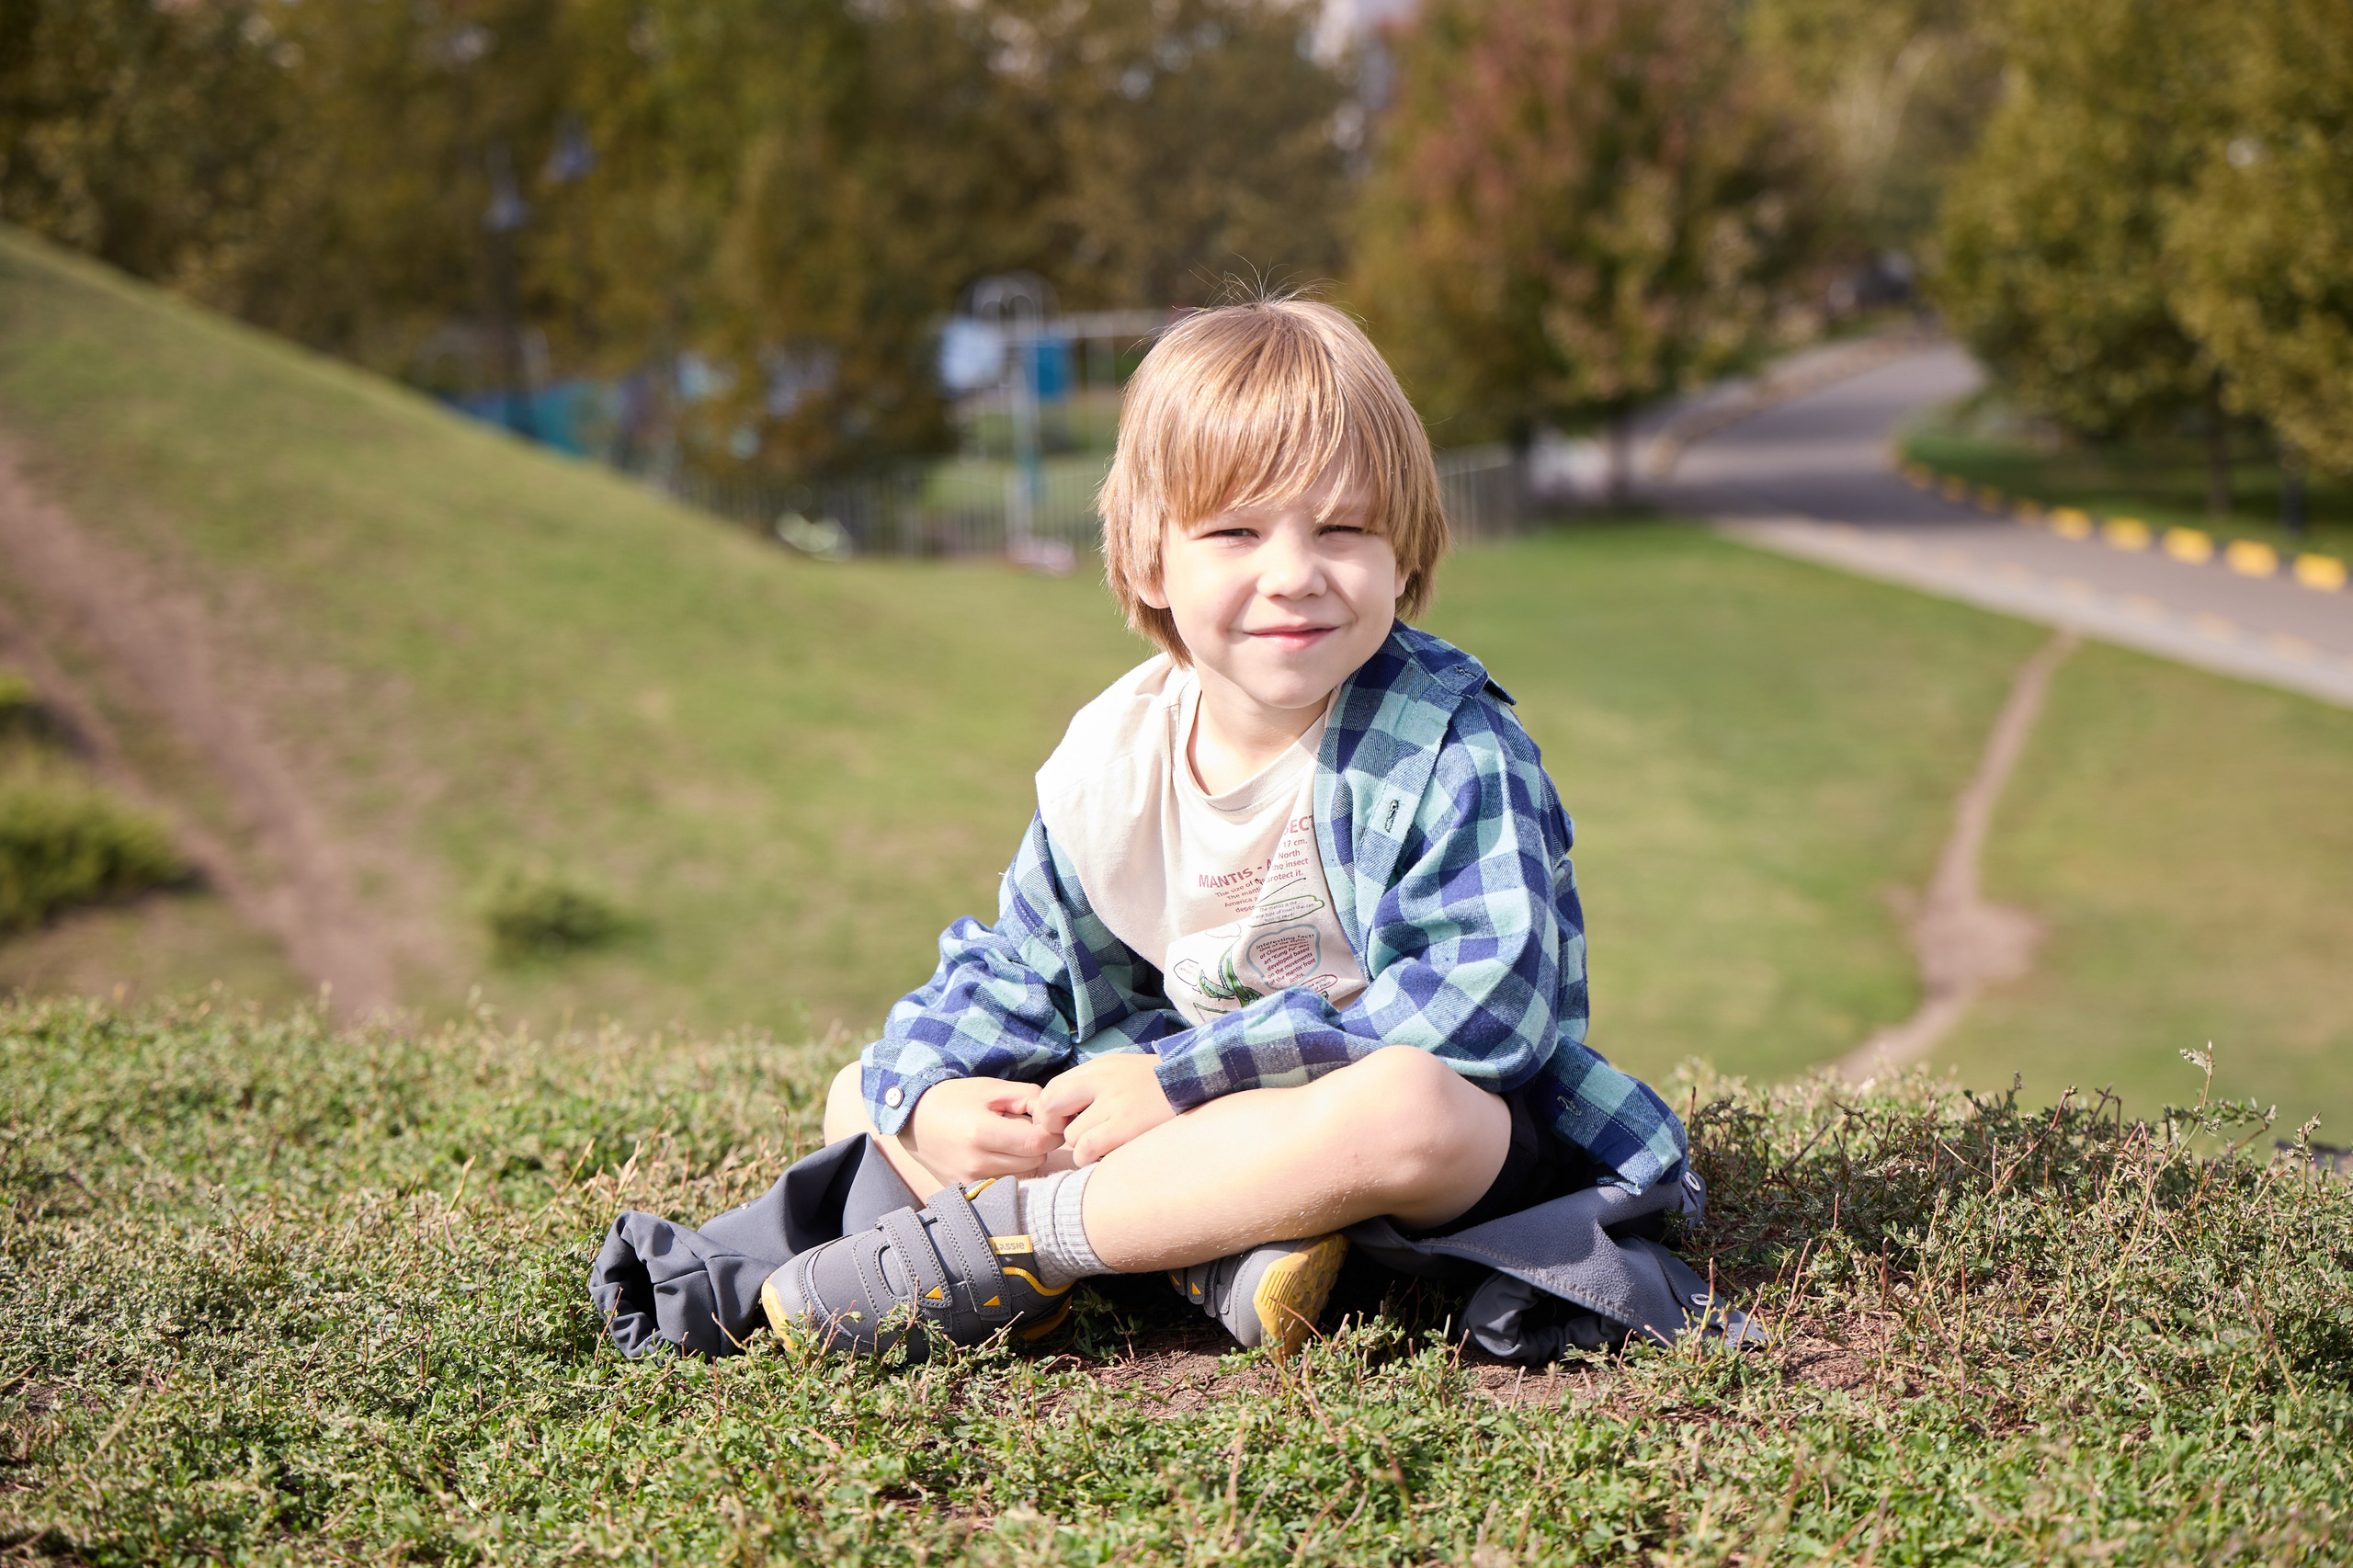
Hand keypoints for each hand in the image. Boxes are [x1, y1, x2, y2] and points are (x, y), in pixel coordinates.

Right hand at [902, 1076, 1058, 1180]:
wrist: (914, 1121)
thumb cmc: (954, 1099)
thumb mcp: (991, 1088)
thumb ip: (1029, 1097)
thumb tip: (1055, 1116)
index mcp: (982, 1133)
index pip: (1038, 1143)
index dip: (1050, 1130)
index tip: (1045, 1120)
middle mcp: (976, 1163)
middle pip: (1035, 1161)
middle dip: (1037, 1143)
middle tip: (1024, 1127)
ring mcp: (970, 1182)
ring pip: (1023, 1175)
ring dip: (1025, 1158)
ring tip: (1008, 1140)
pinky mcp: (966, 1191)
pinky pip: (1005, 1184)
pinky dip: (1009, 1170)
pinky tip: (997, 1154)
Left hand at [1034, 1053, 1176, 1165]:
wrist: (1198, 1086)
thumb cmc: (1158, 1088)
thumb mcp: (1123, 1072)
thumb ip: (1092, 1085)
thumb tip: (1060, 1110)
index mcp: (1100, 1067)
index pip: (1051, 1089)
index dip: (1048, 1111)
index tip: (1061, 1123)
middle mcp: (1102, 1081)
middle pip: (1050, 1106)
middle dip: (1052, 1126)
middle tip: (1070, 1135)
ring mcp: (1114, 1103)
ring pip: (1070, 1135)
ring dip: (1080, 1146)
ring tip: (1102, 1144)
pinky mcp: (1127, 1126)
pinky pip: (1086, 1148)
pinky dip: (1088, 1158)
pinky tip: (1104, 1155)